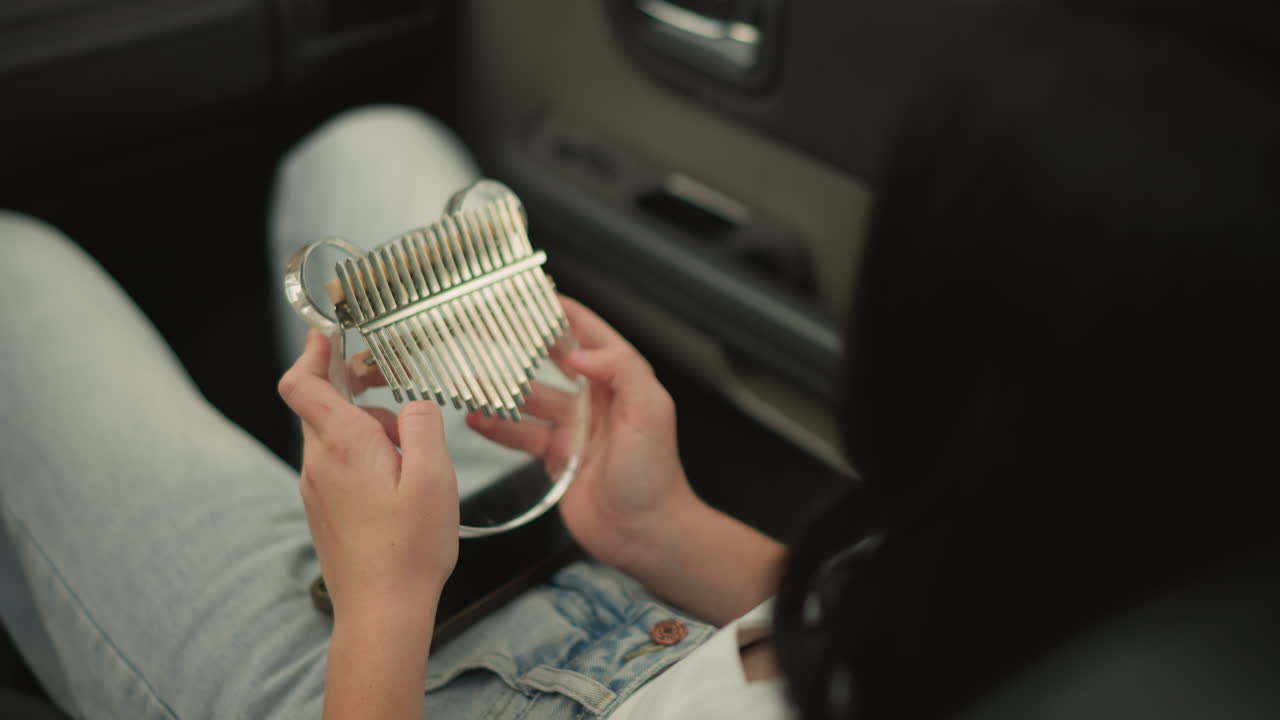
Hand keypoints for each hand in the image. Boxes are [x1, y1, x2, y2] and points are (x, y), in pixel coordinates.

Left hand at [278, 330, 458, 621]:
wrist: (382, 610)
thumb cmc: (411, 548)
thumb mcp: (434, 477)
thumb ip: (423, 425)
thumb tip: (413, 405)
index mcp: (343, 445)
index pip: (302, 384)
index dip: (311, 352)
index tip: (327, 333)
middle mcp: (319, 463)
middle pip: (322, 405)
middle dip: (354, 385)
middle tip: (388, 379)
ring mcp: (317, 488)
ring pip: (333, 435)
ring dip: (366, 424)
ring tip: (410, 447)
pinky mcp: (324, 509)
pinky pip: (338, 463)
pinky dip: (363, 453)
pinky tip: (398, 476)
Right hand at [466, 297, 699, 571]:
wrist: (645, 533)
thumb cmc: (655, 476)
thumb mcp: (651, 411)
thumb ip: (621, 370)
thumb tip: (580, 351)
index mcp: (621, 382)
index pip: (591, 335)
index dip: (566, 313)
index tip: (537, 293)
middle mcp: (595, 401)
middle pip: (553, 361)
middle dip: (523, 344)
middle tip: (489, 328)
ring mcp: (574, 429)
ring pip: (530, 398)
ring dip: (501, 387)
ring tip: (469, 376)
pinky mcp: (557, 457)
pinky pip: (521, 434)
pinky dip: (497, 426)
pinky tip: (475, 418)